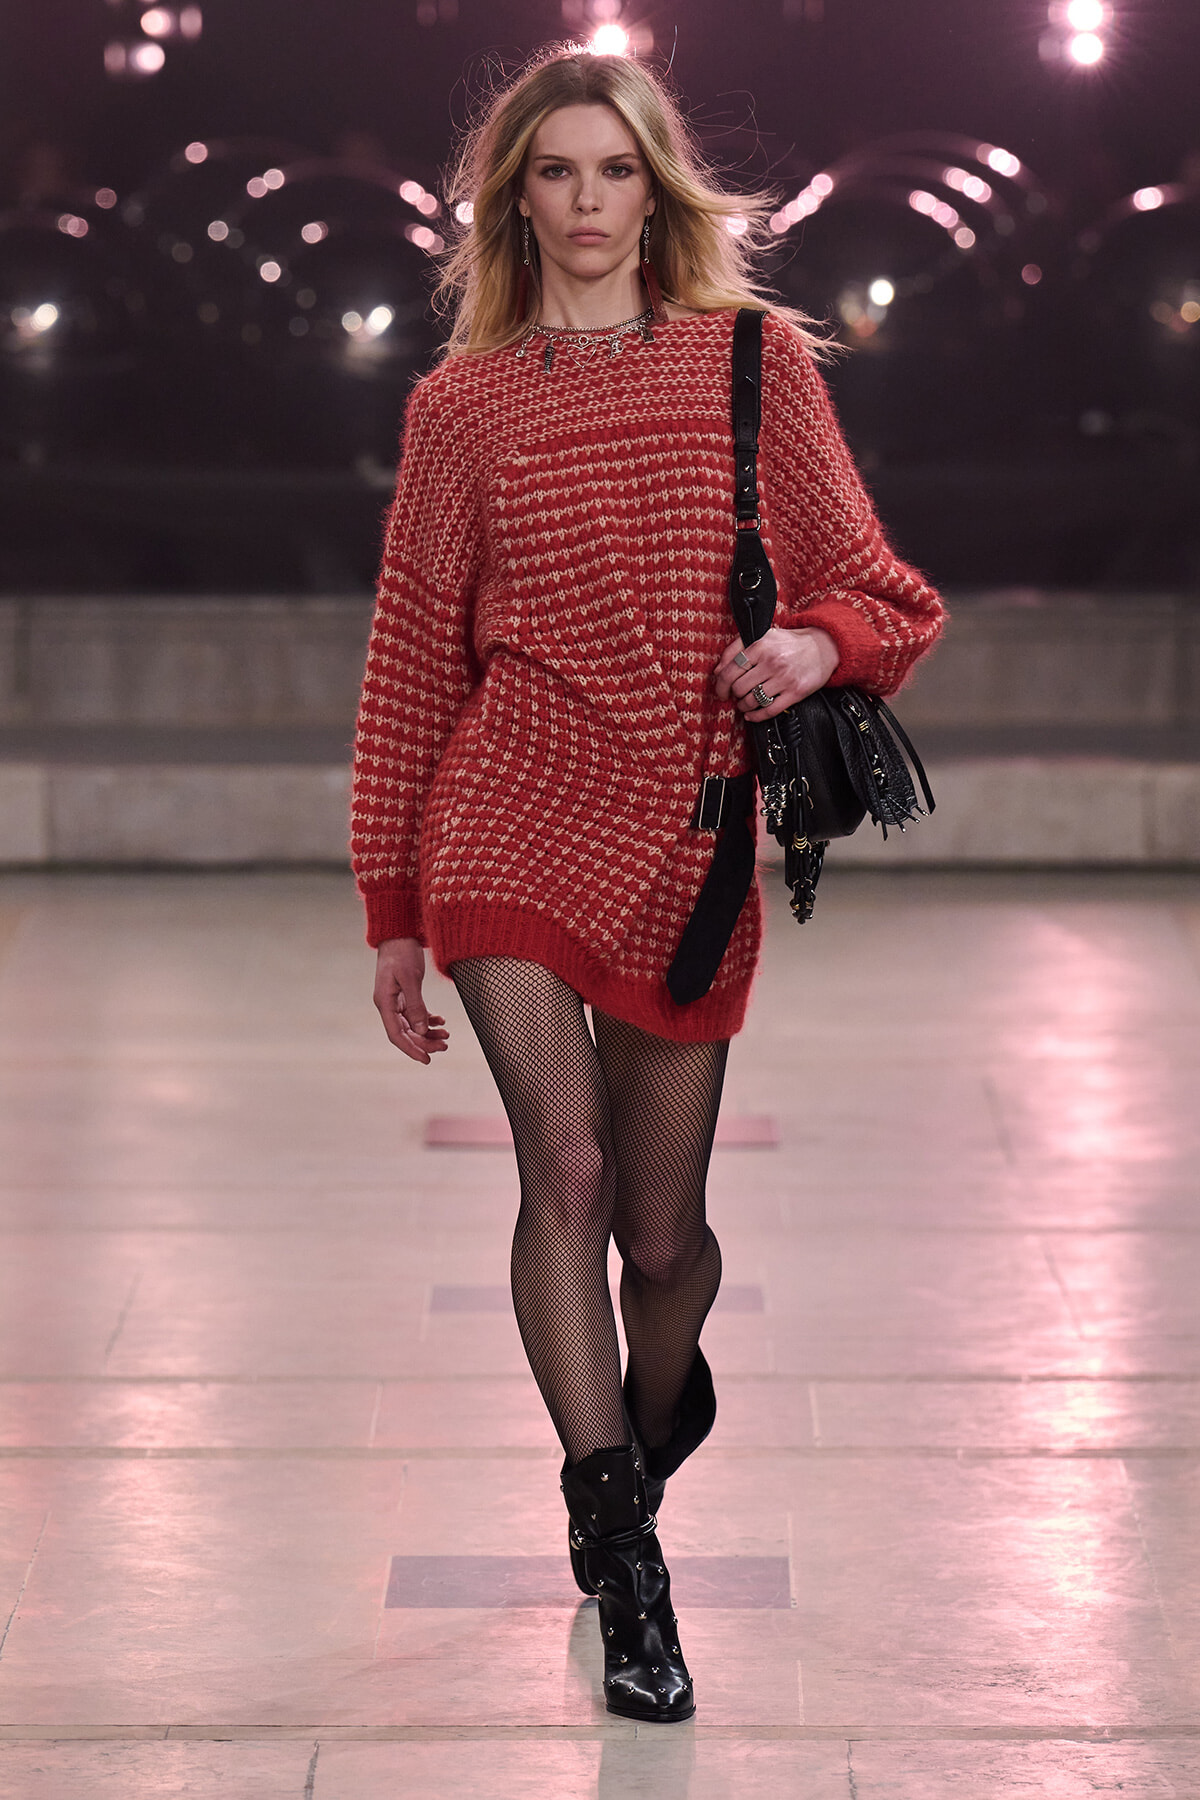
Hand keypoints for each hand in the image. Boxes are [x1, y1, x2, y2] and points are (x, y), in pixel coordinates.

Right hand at [373, 938, 448, 1063]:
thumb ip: (416, 1005)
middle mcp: (388, 1005)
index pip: (396, 1035)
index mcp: (384, 1003)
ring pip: (412, 1025)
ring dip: (428, 1032)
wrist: (398, 934)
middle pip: (406, 1033)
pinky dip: (428, 1019)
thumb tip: (422, 1030)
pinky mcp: (404, 995)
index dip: (412, 1049)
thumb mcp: (411, 978)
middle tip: (446, 1046)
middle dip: (425, 1042)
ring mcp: (395, 1001)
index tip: (427, 1059)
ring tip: (447, 1036)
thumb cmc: (402, 952)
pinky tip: (441, 1020)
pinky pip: (415, 1014)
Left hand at [713, 627, 839, 720]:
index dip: (721, 685)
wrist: (823, 647)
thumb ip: (737, 649)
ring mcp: (784, 678)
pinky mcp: (796, 692)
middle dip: (734, 695)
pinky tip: (752, 715)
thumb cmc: (790, 643)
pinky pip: (769, 710)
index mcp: (761, 646)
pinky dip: (756, 716)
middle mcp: (772, 661)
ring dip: (744, 706)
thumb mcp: (763, 636)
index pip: (730, 670)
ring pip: (752, 701)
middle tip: (736, 695)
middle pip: (739, 688)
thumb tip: (718, 671)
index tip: (721, 691)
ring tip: (745, 703)